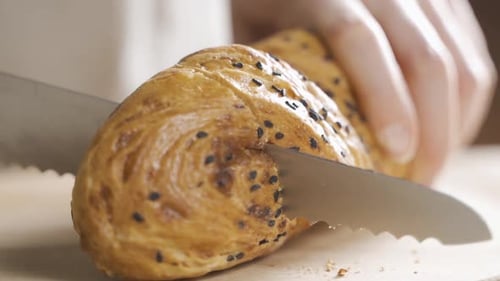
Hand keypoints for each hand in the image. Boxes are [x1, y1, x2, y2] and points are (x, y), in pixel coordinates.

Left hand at [232, 0, 496, 183]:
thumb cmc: (271, 6)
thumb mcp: (254, 30)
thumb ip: (269, 71)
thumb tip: (276, 143)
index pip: (360, 38)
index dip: (383, 98)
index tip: (393, 155)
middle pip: (425, 58)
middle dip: (432, 131)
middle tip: (415, 185)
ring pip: (461, 63)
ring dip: (453, 126)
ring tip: (430, 171)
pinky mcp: (444, 6)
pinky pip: (471, 57)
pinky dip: (464, 105)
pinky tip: (445, 137)